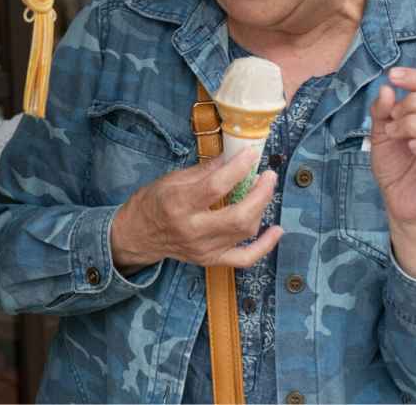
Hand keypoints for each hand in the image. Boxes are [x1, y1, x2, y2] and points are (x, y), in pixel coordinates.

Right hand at [110, 147, 283, 272]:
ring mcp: (203, 249)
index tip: (252, 154)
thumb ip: (205, 171)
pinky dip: (265, 246)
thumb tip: (233, 157)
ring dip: (261, 208)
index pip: (215, 187)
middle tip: (269, 176)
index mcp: (178, 204)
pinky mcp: (210, 260)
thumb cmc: (153, 201)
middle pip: (237, 215)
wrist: (138, 235)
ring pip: (244, 232)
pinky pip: (244, 258)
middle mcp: (192, 230)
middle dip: (260, 194)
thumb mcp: (172, 179)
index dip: (238, 169)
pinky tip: (276, 230)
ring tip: (264, 190)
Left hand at [369, 67, 415, 277]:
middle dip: (415, 102)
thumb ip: (382, 111)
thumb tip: (387, 88)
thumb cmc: (394, 163)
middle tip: (392, 118)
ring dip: (415, 124)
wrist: (396, 200)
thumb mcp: (380, 133)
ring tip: (395, 134)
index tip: (393, 76)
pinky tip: (412, 147)